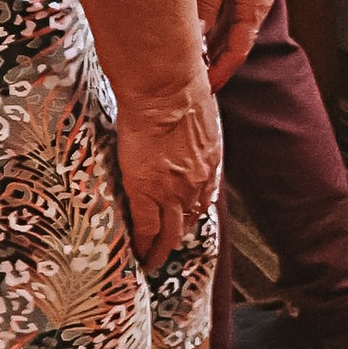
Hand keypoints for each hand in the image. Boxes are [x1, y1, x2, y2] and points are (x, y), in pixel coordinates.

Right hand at [112, 84, 221, 269]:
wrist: (165, 90)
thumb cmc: (180, 89)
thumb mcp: (198, 113)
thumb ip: (193, 129)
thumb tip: (182, 125)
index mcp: (210, 162)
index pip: (203, 196)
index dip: (193, 211)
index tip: (186, 219)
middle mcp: (197, 183)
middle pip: (189, 219)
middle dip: (178, 236)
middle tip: (168, 248)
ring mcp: (173, 192)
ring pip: (171, 231)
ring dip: (162, 248)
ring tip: (151, 260)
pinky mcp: (148, 193)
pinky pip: (147, 229)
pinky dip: (143, 245)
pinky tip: (138, 254)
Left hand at [196, 0, 282, 92]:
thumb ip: (206, 3)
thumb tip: (193, 33)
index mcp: (254, 5)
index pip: (237, 51)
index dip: (220, 73)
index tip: (204, 89)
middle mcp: (255, 5)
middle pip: (233, 45)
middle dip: (214, 65)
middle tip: (190, 82)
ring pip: (228, 31)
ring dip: (211, 48)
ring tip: (188, 62)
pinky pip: (226, 15)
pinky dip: (211, 28)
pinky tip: (195, 32)